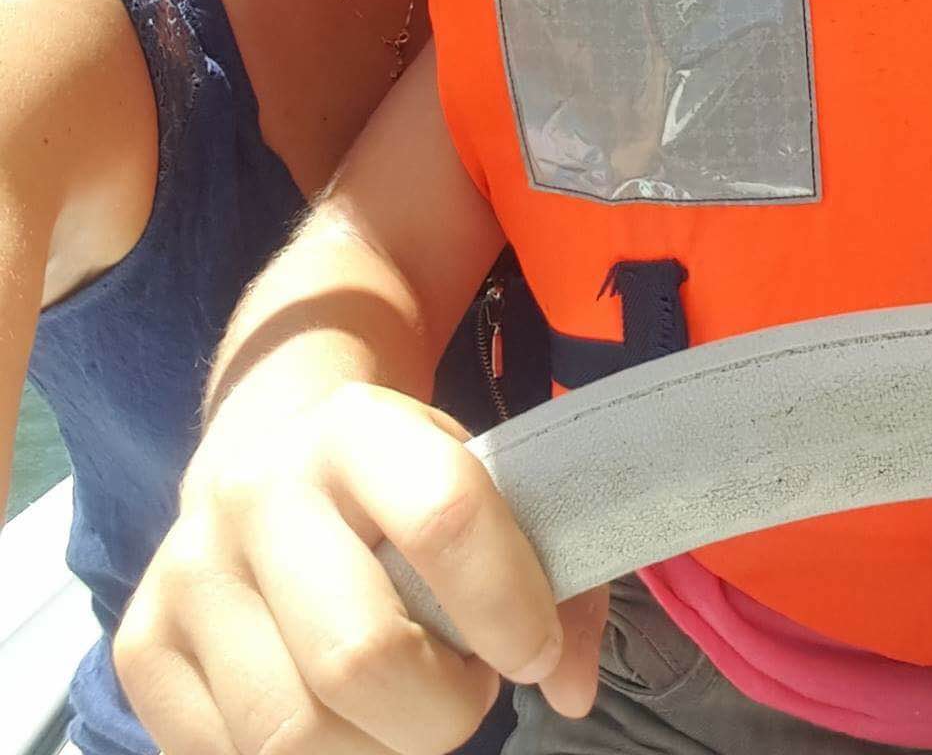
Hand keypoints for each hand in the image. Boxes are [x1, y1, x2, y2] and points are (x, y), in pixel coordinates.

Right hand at [116, 382, 606, 753]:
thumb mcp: (483, 480)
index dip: (509, 607)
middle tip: (464, 689)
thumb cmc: (401, 481)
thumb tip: (568, 685)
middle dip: (441, 711)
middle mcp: (257, 491)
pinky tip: (338, 720)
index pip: (445, 517)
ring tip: (403, 706)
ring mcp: (187, 572)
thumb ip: (553, 572)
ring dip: (377, 752)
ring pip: (293, 736)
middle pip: (361, 656)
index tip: (534, 651)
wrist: (269, 445)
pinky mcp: (142, 648)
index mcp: (355, 428)